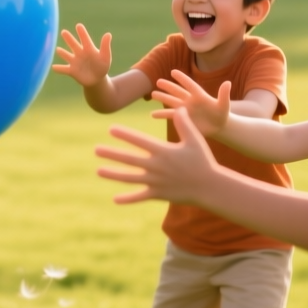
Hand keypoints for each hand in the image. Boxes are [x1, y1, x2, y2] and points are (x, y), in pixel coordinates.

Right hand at [51, 24, 112, 86]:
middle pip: (73, 44)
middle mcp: (80, 53)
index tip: (79, 26)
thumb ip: (105, 46)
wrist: (97, 79)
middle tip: (64, 32)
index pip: (85, 39)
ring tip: (58, 49)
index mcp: (89, 49)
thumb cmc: (102, 66)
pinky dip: (59, 68)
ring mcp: (75, 62)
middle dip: (69, 39)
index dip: (82, 33)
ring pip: (67, 56)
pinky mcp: (71, 71)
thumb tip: (108, 34)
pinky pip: (64, 69)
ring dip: (62, 53)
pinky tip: (53, 67)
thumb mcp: (105, 56)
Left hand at [95, 108, 221, 205]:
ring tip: (99, 170)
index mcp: (164, 152)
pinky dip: (128, 199)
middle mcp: (157, 167)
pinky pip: (140, 197)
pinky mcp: (159, 194)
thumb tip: (178, 107)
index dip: (125, 135)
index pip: (140, 141)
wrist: (210, 186)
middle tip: (96, 150)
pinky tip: (115, 199)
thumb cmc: (203, 161)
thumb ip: (185, 123)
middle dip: (112, 154)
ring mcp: (156, 182)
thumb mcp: (195, 139)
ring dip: (114, 174)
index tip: (111, 129)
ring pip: (130, 178)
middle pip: (130, 159)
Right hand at [152, 72, 230, 135]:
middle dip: (168, 87)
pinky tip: (152, 115)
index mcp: (200, 95)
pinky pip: (170, 116)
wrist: (218, 126)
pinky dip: (161, 115)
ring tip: (153, 94)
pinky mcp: (182, 119)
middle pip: (177, 92)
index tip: (173, 72)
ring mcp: (185, 109)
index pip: (189, 85)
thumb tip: (228, 83)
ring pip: (171, 102)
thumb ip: (224, 94)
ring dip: (163, 98)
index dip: (182, 79)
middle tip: (158, 82)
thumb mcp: (224, 105)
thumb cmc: (222, 114)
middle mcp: (190, 100)